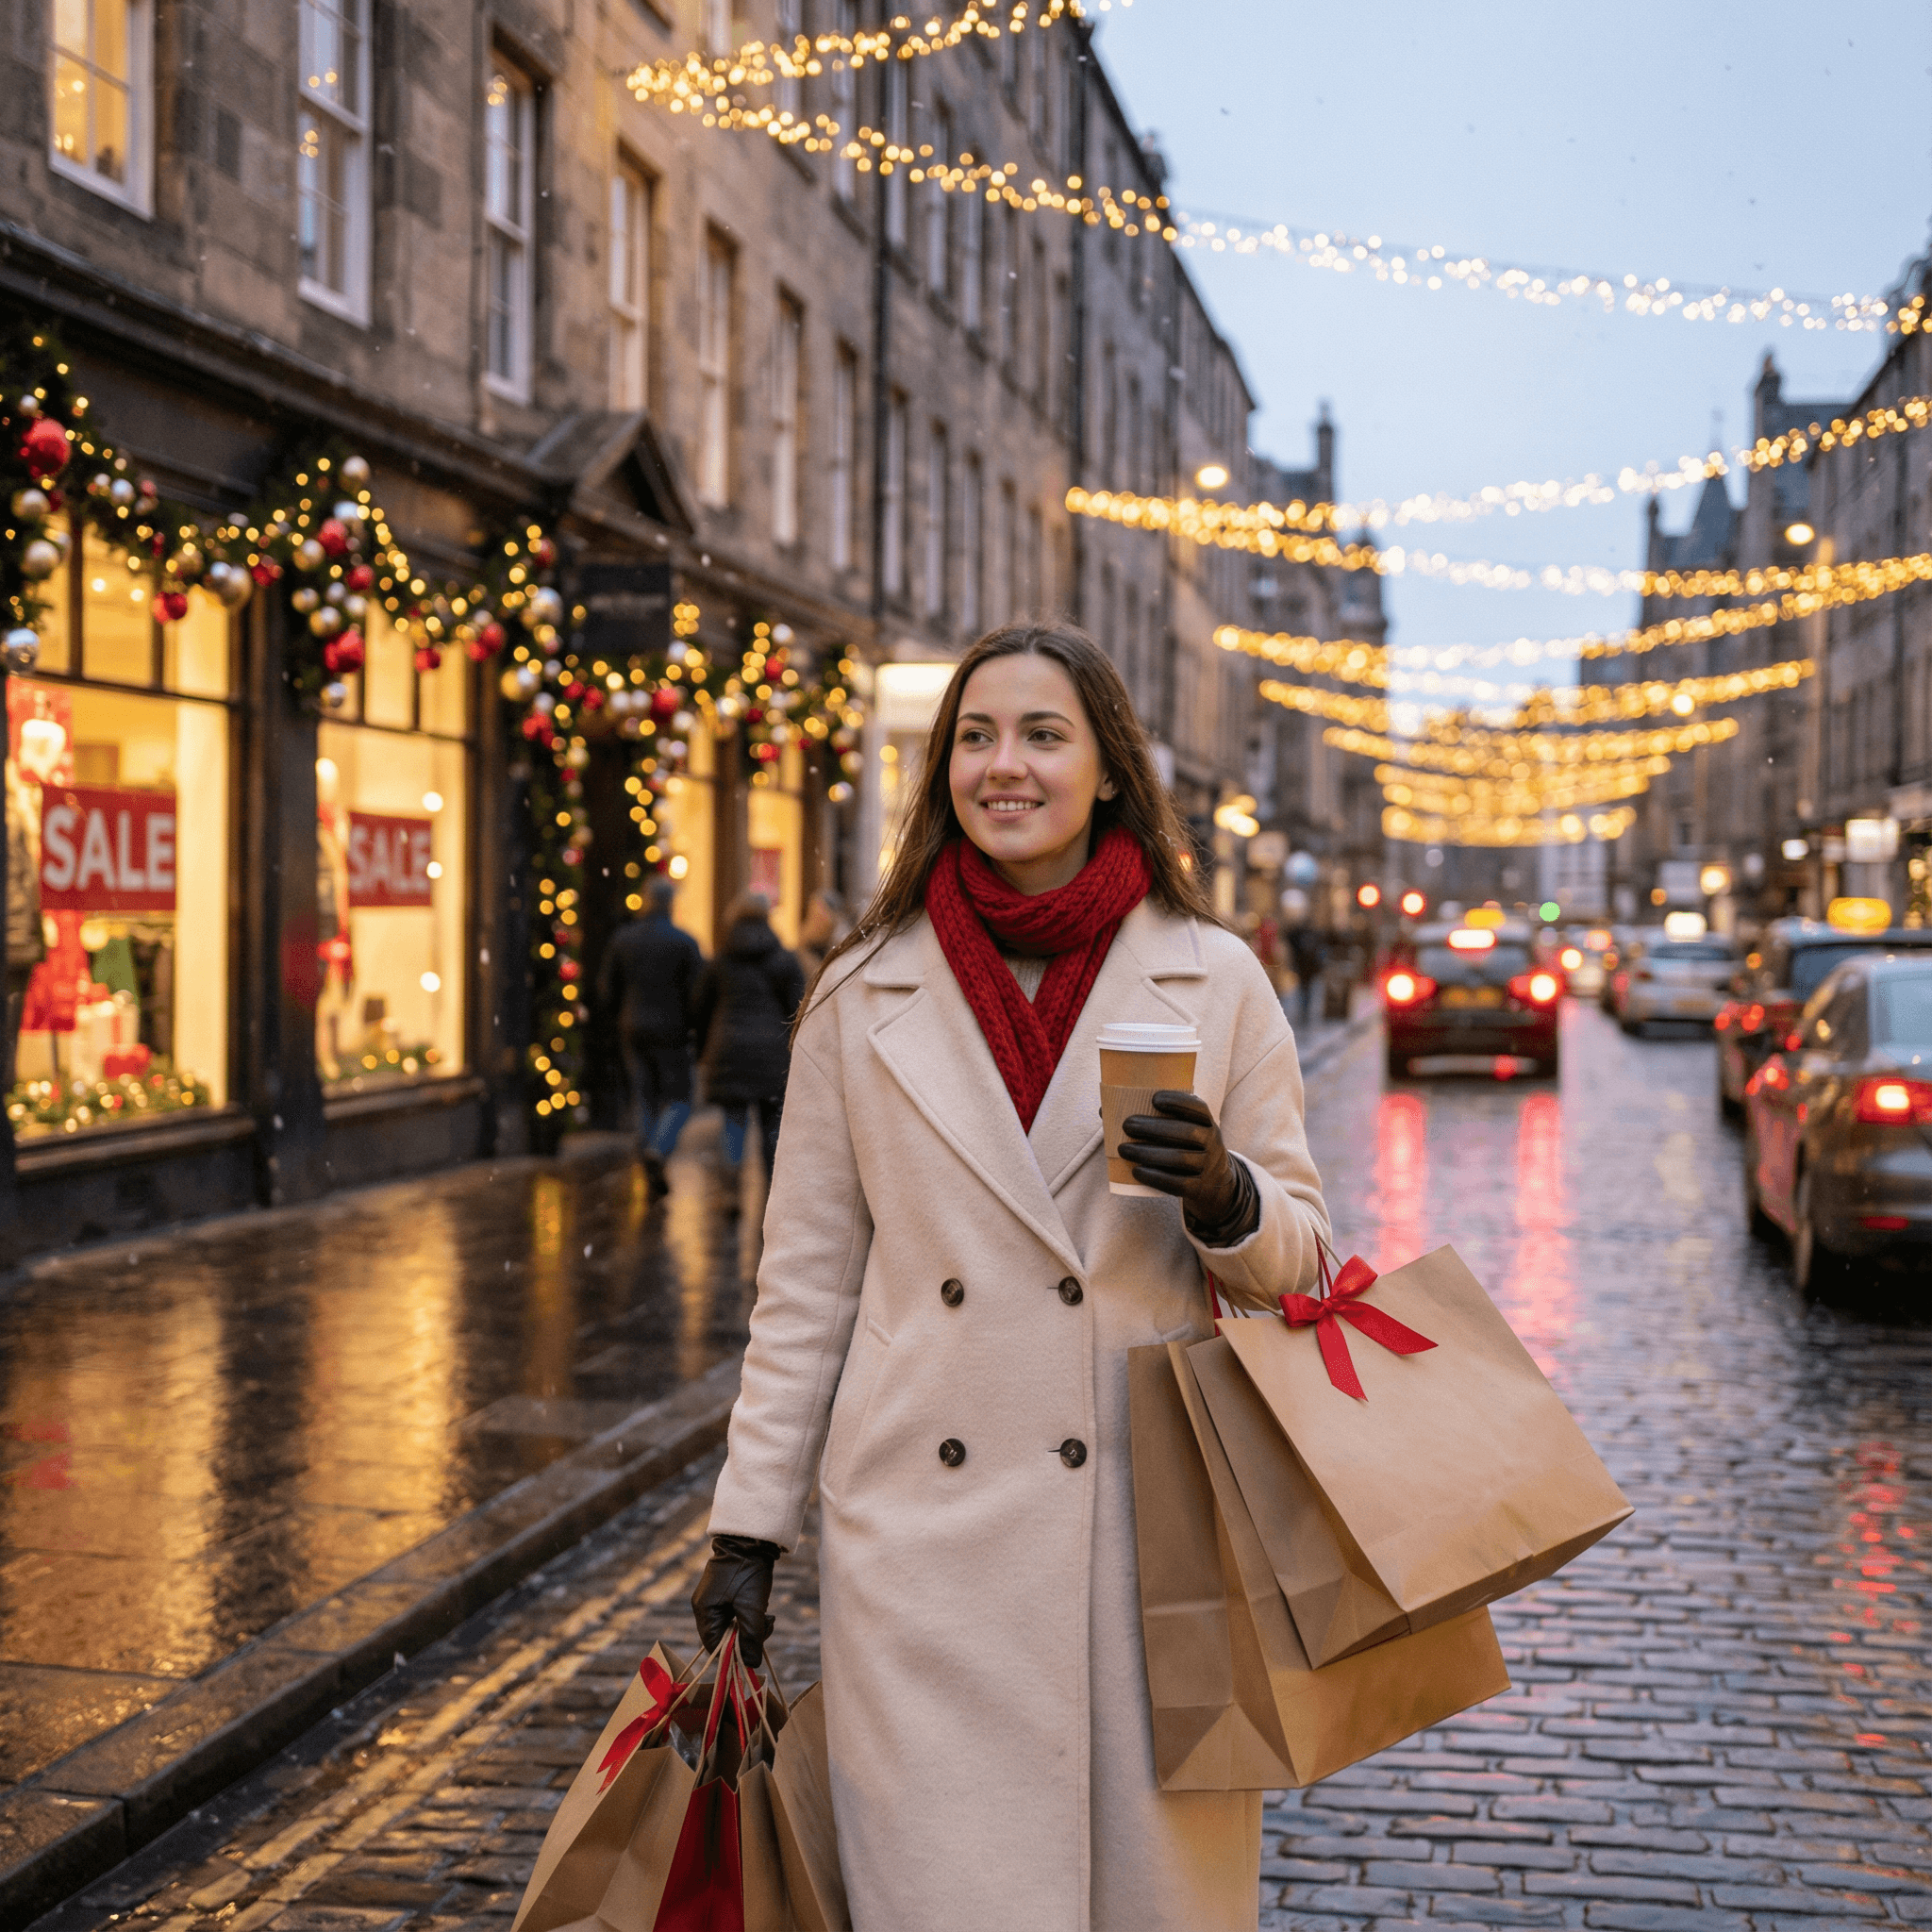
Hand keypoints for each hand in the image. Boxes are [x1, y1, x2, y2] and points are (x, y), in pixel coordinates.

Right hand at [691, 1534, 779, 1665]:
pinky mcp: (725, 1591)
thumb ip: (751, 1638)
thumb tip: (751, 1665)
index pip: (713, 1646)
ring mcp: (714, 1598)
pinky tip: (762, 1610)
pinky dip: (749, 1615)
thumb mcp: (752, 1608)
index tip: (754, 1650)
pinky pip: (735, 1613)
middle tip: (766, 1626)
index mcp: (704, 1611)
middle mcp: (704, 1606)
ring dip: (751, 1626)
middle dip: (746, 1637)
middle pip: (724, 1636)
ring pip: (732, 1625)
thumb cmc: (748, 1572)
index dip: (733, 1653)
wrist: (751, 1539)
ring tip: (767, 1617)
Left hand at [1118, 1090, 1242, 1227]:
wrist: (1214, 1184)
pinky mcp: (1199, 1189)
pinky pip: (1178, 1184)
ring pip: (1179, 1159)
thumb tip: (1105, 1110)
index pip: (1198, 1108)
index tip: (1154, 1099)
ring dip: (1148, 1153)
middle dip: (1154, 1128)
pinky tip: (1136, 1171)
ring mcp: (1207, 1167)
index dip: (1178, 1101)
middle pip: (1187, 1132)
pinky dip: (1155, 1177)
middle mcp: (1211, 1142)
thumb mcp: (1184, 1131)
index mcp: (1207, 1122)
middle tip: (1127, 1125)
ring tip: (1123, 1149)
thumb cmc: (1187, 1148)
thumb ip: (1155, 1119)